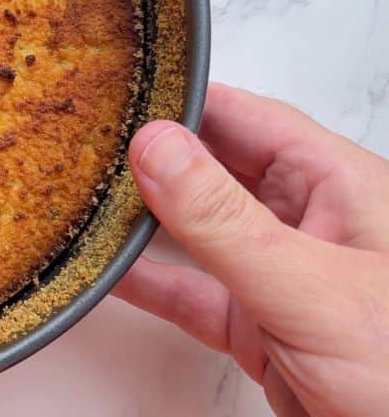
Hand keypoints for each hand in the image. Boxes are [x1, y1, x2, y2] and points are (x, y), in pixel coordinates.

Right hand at [115, 83, 388, 416]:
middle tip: (87, 144)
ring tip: (84, 197)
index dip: (183, 102)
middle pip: (215, 167)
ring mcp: (282, 275)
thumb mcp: (308, 287)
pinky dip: (147, 282)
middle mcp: (309, 222)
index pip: (247, 117)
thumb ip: (224, 220)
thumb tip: (157, 147)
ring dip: (144, 218)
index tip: (119, 96)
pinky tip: (105, 270)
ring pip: (197, 229)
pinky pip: (191, 292)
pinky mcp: (261, 327)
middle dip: (154, 155)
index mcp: (338, 186)